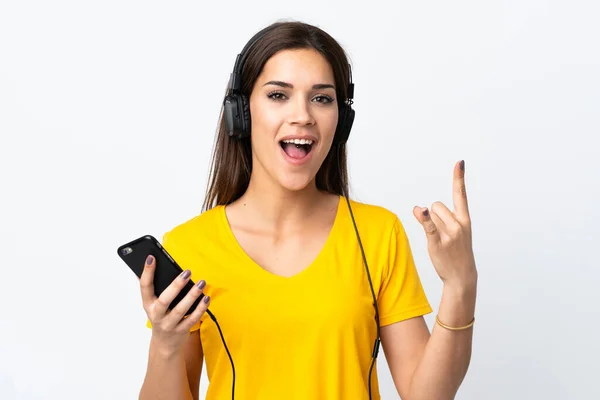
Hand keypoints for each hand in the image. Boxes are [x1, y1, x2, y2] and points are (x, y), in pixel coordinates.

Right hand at [140, 254, 209, 353]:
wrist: (164, 344)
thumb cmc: (160, 316)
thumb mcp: (152, 303)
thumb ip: (151, 286)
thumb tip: (149, 261)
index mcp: (148, 304)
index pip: (145, 287)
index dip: (147, 272)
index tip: (152, 258)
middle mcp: (156, 314)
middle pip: (165, 300)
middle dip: (176, 285)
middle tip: (187, 272)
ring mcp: (169, 324)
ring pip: (181, 310)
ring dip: (192, 295)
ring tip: (201, 283)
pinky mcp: (181, 330)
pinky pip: (192, 319)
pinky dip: (200, 308)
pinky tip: (206, 298)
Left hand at [413, 160, 476, 286]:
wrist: (462, 276)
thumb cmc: (457, 253)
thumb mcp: (456, 233)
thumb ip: (441, 218)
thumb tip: (420, 209)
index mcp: (464, 220)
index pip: (461, 194)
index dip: (459, 178)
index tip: (460, 162)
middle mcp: (459, 224)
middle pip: (437, 205)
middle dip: (434, 216)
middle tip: (442, 234)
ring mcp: (449, 234)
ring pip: (430, 214)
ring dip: (429, 224)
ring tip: (440, 240)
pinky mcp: (437, 242)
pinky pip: (428, 226)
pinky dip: (423, 218)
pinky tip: (419, 211)